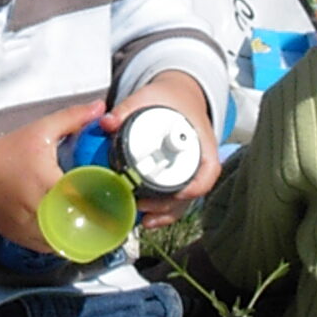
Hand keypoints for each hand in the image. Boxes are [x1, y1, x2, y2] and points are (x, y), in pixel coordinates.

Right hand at [0, 99, 105, 249]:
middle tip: (113, 216)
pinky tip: (72, 231)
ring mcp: (30, 226)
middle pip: (79, 222)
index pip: (85, 196)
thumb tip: (99, 106)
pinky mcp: (23, 237)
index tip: (116, 197)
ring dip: (80, 233)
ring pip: (66, 240)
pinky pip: (51, 247)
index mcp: (47, 181)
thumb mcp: (40, 130)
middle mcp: (39, 208)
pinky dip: (63, 241)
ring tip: (96, 227)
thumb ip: (72, 118)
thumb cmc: (6, 152)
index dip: (102, 197)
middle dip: (96, 219)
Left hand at [106, 73, 220, 224]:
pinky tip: (144, 220)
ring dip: (164, 213)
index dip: (196, 185)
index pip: (209, 169)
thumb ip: (126, 108)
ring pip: (183, 201)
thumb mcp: (149, 97)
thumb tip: (107, 122)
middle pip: (193, 191)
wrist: (177, 95)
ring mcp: (189, 171)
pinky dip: (161, 211)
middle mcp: (200, 161)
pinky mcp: (177, 177)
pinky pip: (174, 199)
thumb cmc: (168, 97)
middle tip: (144, 207)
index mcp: (202, 141)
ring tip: (142, 221)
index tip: (177, 194)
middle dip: (170, 205)